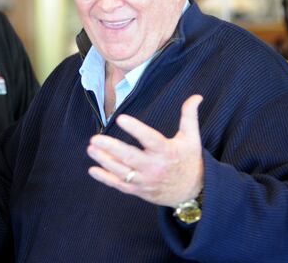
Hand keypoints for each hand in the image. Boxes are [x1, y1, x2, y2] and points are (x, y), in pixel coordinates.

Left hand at [86, 95, 203, 206]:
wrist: (191, 191)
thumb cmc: (189, 160)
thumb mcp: (192, 138)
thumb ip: (189, 116)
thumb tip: (196, 96)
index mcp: (166, 151)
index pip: (149, 139)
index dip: (135, 129)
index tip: (121, 118)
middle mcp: (154, 167)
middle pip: (130, 157)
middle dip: (111, 148)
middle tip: (95, 138)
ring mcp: (145, 180)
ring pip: (122, 172)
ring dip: (105, 161)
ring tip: (91, 148)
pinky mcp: (139, 190)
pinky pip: (120, 185)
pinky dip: (105, 179)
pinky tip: (93, 169)